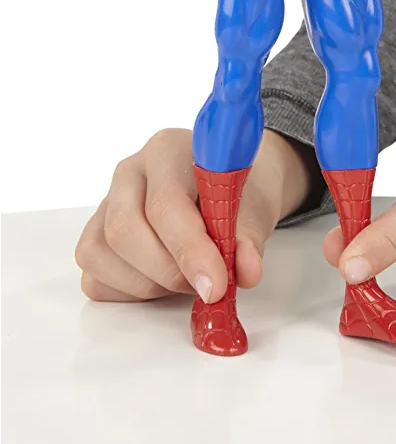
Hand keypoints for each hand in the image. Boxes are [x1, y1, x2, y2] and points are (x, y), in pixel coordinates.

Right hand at [75, 127, 310, 302]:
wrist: (226, 188)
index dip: (189, 248)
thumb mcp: (253, 209)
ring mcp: (105, 204)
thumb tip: (246, 270)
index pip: (165, 203)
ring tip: (188, 275)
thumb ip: (247, 238)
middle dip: (168, 271)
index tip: (217, 284)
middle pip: (124, 230)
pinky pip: (96, 278)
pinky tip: (164, 280)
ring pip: (102, 255)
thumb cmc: (235, 192)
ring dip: (151, 283)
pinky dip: (132, 292)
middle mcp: (129, 173)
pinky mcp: (94, 238)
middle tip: (207, 285)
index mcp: (167, 151)